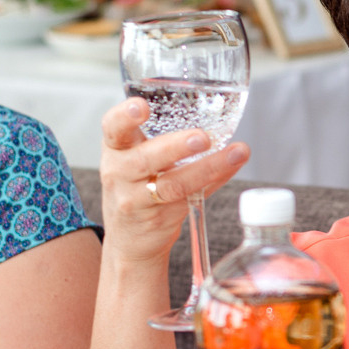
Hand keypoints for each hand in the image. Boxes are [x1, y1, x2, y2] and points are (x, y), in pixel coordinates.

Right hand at [97, 98, 248, 272]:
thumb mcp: (135, 160)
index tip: (141, 106)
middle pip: (144, 159)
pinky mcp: (157, 218)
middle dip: (175, 146)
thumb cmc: (135, 189)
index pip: (113, 127)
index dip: (124, 116)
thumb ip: (162, 140)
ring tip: (235, 153)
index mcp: (116, 148)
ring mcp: (136, 199)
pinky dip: (214, 180)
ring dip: (207, 167)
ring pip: (173, 184)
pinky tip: (232, 166)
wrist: (128, 242)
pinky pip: (190, 197)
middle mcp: (120, 173)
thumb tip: (217, 119)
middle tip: (202, 138)